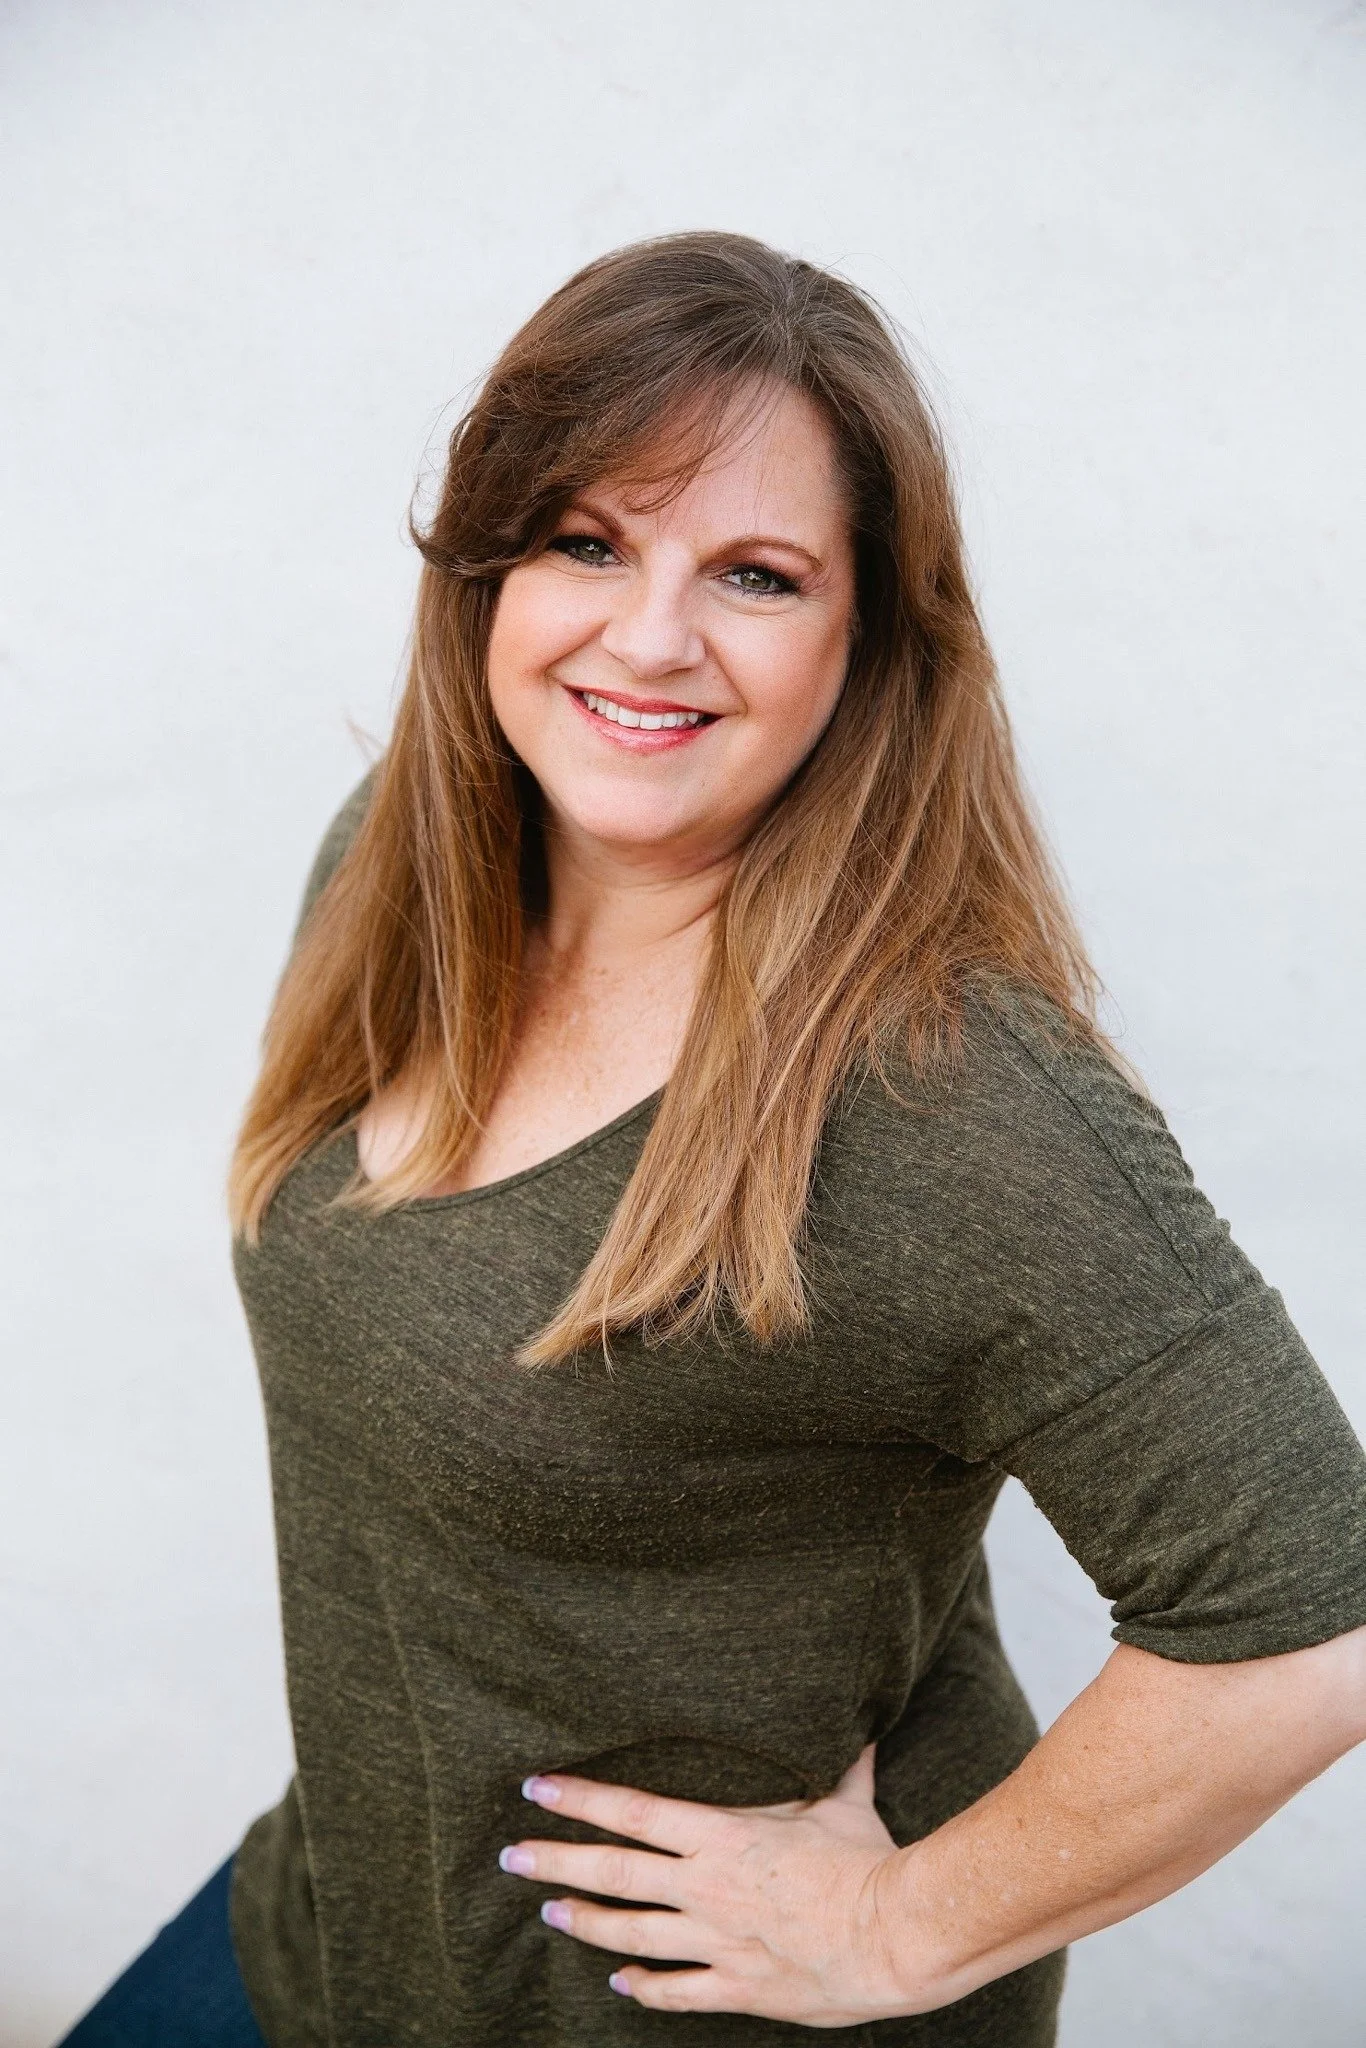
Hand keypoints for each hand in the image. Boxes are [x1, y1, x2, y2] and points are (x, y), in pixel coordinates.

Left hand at [497, 1744, 919, 2023]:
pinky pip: (676, 1990)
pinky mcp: (737, 1986)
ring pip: (631, 1932)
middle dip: (556, 1862)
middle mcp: (706, 1887)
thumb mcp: (845, 1803)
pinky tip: (618, 1983)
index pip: (633, 1812)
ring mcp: (716, 1941)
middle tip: (511, 1857)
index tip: (537, 1788)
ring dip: (585, 1922)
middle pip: (613, 1872)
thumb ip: (840, 1767)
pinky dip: (643, 1987)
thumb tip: (860, 1729)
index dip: (581, 1799)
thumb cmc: (868, 1861)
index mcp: (722, 1835)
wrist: (892, 1935)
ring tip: (548, 1912)